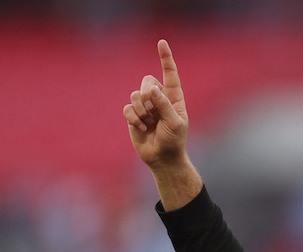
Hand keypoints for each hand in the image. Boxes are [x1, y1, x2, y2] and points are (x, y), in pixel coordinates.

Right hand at [123, 39, 188, 169]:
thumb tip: (151, 89)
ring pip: (135, 95)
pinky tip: (141, 128)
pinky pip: (127, 108)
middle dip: (147, 96)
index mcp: (173, 97)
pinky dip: (133, 118)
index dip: (165, 58)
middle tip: (153, 112)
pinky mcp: (133, 115)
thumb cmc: (174, 141)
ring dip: (141, 110)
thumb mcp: (175, 123)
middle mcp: (158, 98)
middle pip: (147, 81)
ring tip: (149, 123)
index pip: (170, 74)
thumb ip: (164, 105)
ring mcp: (145, 106)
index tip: (162, 42)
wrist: (162, 158)